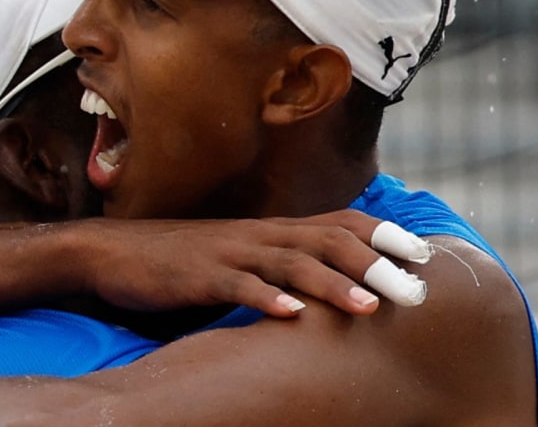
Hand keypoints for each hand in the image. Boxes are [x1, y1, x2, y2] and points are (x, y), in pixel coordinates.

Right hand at [71, 209, 428, 316]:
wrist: (113, 252)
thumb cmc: (180, 260)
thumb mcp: (237, 256)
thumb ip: (277, 263)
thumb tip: (324, 282)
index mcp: (269, 230)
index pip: (338, 222)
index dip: (383, 233)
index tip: (424, 253)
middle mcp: (257, 235)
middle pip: (326, 241)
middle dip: (375, 264)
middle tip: (415, 293)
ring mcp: (227, 253)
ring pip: (289, 263)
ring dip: (332, 284)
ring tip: (368, 306)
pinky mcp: (197, 275)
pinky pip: (236, 286)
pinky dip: (264, 299)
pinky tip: (289, 316)